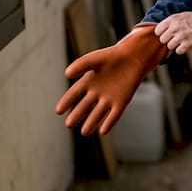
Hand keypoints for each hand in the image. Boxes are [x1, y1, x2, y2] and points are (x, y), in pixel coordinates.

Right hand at [54, 24, 168, 135]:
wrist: (133, 58)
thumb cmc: (112, 57)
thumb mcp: (94, 59)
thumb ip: (80, 65)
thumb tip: (66, 74)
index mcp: (87, 82)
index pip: (74, 94)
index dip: (66, 102)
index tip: (58, 111)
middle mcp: (96, 93)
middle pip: (84, 107)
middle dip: (77, 116)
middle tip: (68, 125)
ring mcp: (109, 99)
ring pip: (98, 113)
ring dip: (91, 123)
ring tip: (84, 133)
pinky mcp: (121, 102)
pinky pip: (114, 114)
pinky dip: (109, 122)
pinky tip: (103, 131)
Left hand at [154, 11, 191, 54]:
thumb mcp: (181, 16)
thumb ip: (169, 23)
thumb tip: (158, 32)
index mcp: (172, 20)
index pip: (157, 30)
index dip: (161, 34)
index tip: (166, 34)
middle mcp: (175, 28)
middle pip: (162, 40)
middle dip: (168, 40)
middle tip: (175, 38)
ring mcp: (181, 37)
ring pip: (169, 46)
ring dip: (175, 45)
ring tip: (182, 41)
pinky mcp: (187, 45)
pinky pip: (178, 51)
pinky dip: (182, 49)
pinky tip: (187, 44)